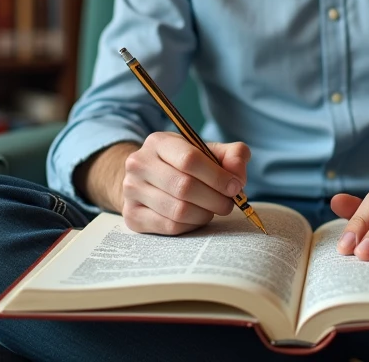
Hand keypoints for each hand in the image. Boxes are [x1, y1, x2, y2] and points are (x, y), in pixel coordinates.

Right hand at [120, 132, 250, 235]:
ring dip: (204, 214)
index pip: (189, 159)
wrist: (147, 179)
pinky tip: (196, 217)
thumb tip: (238, 177)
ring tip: (213, 209)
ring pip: (178, 210)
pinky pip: (169, 227)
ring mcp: (131, 191)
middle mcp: (139, 164)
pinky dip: (191, 225)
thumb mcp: (207, 151)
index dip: (217, 176)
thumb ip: (232, 156)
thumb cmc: (184, 165)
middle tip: (228, 203)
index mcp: (158, 142)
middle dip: (215, 199)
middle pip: (184, 187)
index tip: (235, 186)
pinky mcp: (132, 216)